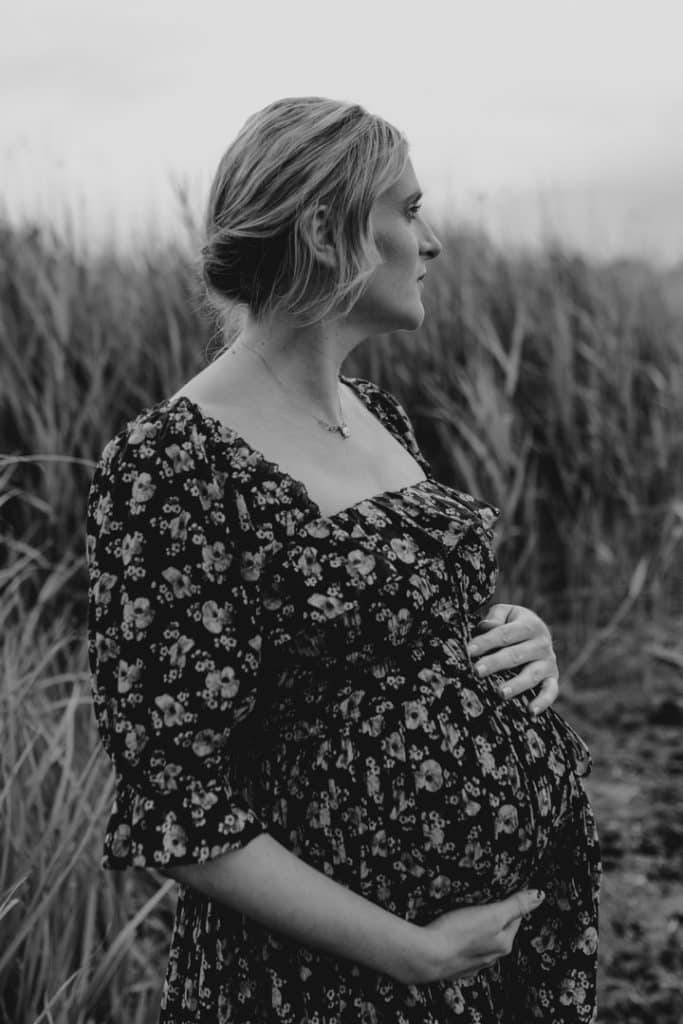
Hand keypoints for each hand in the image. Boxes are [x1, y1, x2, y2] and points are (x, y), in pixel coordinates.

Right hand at [411, 889, 545, 983]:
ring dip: (481, 930)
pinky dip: (466, 941)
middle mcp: (492, 956)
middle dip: (496, 917)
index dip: (511, 902)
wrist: (426, 957)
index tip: (506, 890)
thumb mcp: (492, 914)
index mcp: (504, 943)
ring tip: (472, 915)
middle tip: (488, 900)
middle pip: (500, 931)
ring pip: (484, 942)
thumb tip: (539, 895)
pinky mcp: (456, 965)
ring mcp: (473, 963)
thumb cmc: (458, 933)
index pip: (516, 918)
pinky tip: (458, 935)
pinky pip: (467, 950)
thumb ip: (516, 905)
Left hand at [466, 604, 558, 715]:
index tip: (469, 650)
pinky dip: (543, 702)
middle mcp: (542, 643)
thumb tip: (486, 626)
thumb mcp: (506, 613)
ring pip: (532, 675)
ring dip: (516, 685)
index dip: (486, 642)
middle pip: (516, 655)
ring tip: (500, 693)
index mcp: (529, 625)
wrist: (539, 631)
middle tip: (477, 671)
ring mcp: (548, 662)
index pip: (505, 634)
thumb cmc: (513, 624)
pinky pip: (550, 691)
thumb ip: (496, 618)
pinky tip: (530, 712)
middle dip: (495, 663)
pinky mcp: (553, 677)